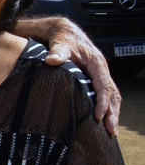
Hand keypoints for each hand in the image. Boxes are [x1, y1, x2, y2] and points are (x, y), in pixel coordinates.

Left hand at [43, 18, 119, 135]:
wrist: (65, 32)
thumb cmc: (63, 39)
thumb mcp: (60, 44)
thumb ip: (57, 52)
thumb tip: (51, 60)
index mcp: (97, 64)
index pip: (104, 86)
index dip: (102, 102)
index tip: (98, 117)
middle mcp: (102, 70)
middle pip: (113, 94)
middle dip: (113, 113)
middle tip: (111, 131)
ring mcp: (101, 74)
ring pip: (112, 96)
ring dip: (113, 113)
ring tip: (111, 131)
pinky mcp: (96, 78)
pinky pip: (106, 94)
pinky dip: (108, 108)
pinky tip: (104, 120)